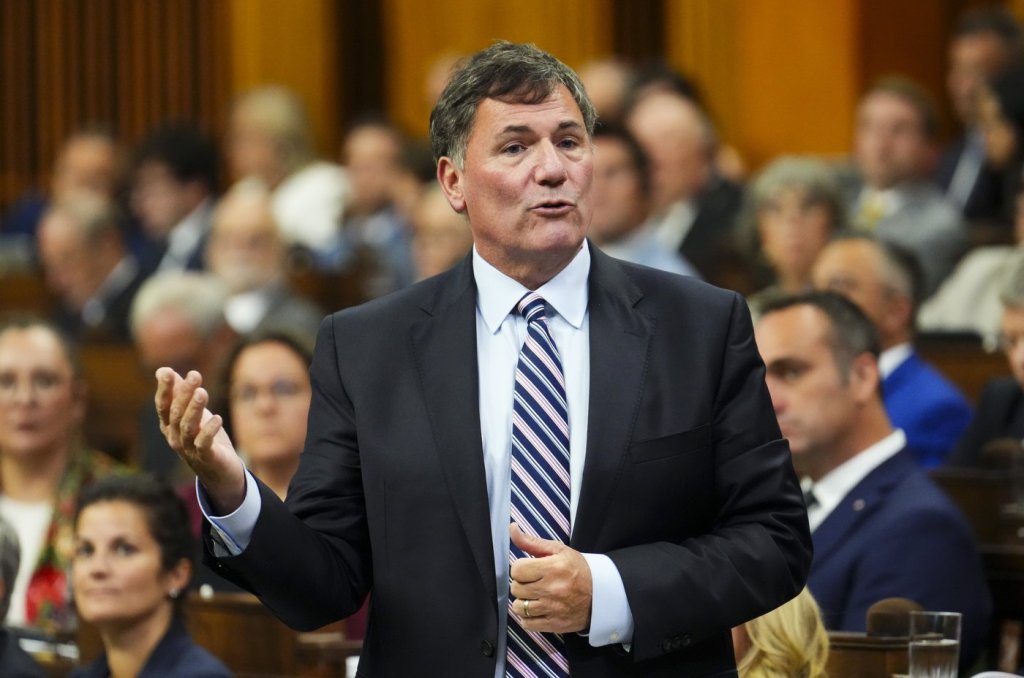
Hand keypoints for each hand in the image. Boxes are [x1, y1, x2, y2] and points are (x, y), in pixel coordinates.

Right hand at [155, 368, 244, 513]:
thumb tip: (162, 370)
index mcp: (170, 425)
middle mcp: (175, 437)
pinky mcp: (206, 457)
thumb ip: (178, 393)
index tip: (167, 372)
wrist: (220, 472)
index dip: (164, 389)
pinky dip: (209, 431)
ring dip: (194, 409)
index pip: (163, 405)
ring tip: (202, 392)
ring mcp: (189, 449)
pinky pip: (204, 444)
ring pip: (188, 427)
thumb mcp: (193, 413)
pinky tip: (217, 418)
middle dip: (184, 393)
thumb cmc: (204, 438)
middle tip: (195, 375)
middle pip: (176, 413)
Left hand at [508, 523, 592, 633]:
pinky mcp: (555, 624)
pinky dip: (528, 617)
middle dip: (521, 583)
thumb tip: (512, 528)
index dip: (520, 568)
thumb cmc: (578, 569)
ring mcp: (553, 609)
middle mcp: (552, 589)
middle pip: (516, 588)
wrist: (601, 593)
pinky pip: (528, 624)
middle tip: (533, 582)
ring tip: (534, 596)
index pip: (517, 569)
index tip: (529, 569)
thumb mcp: (558, 550)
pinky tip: (537, 609)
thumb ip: (531, 541)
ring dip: (523, 601)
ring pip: (519, 607)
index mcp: (553, 568)